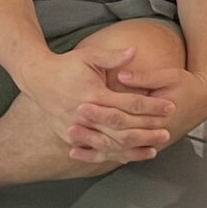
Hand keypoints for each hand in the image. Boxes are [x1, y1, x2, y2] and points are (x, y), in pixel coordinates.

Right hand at [28, 47, 179, 164]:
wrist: (36, 78)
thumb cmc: (65, 65)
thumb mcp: (88, 56)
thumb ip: (112, 57)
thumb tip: (135, 51)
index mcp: (94, 94)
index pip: (129, 103)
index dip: (152, 105)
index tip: (170, 106)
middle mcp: (86, 114)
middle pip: (123, 128)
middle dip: (147, 131)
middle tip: (167, 133)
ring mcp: (76, 128)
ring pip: (111, 143)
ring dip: (133, 147)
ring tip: (154, 149)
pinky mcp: (69, 136)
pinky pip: (95, 150)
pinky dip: (113, 154)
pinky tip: (128, 157)